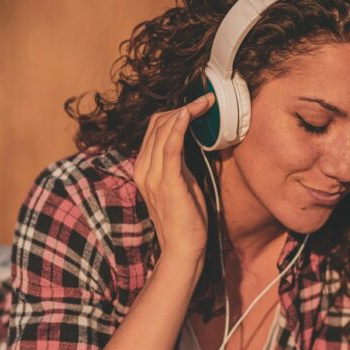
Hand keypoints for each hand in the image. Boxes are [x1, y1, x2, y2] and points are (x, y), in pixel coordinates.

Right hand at [132, 92, 215, 261]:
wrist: (182, 249)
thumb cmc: (185, 219)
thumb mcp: (180, 183)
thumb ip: (177, 163)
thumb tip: (187, 142)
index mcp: (143, 169)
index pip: (153, 130)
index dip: (175, 112)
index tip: (198, 105)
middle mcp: (143, 169)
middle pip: (157, 125)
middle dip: (182, 108)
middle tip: (206, 100)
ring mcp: (152, 175)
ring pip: (163, 130)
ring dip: (186, 111)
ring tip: (206, 102)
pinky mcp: (168, 182)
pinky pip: (170, 146)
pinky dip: (180, 125)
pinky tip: (191, 113)